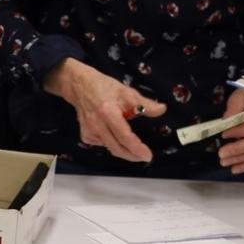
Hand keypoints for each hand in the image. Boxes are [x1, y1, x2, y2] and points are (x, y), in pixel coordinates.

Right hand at [44, 59, 164, 163]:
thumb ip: (145, 104)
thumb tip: (162, 109)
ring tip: (134, 148)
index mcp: (108, 112)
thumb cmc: (105, 87)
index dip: (137, 148)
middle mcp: (97, 124)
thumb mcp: (127, 92)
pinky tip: (115, 136)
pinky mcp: (85, 135)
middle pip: (117, 148)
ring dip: (123, 150)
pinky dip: (111, 143)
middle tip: (144, 156)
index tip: (147, 155)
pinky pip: (102, 144)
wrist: (80, 86)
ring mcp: (89, 131)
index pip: (124, 136)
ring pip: (110, 148)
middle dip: (132, 155)